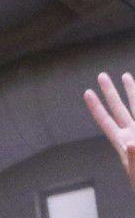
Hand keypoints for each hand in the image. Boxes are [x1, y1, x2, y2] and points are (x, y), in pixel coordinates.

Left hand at [84, 72, 134, 191]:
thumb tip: (131, 142)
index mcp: (122, 142)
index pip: (106, 120)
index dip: (96, 107)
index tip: (87, 92)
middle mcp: (131, 134)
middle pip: (119, 108)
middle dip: (110, 91)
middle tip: (101, 75)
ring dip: (132, 91)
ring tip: (126, 76)